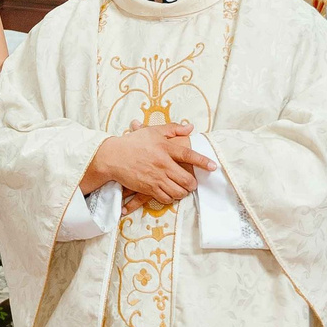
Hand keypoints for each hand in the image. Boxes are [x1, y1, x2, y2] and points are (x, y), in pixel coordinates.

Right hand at [89, 122, 215, 206]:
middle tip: (192, 182)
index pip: (188, 156)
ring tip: (182, 188)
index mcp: (165, 148)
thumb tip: (190, 128)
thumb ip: (173, 129)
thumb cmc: (133, 143)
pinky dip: (171, 198)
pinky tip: (171, 194)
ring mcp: (155, 177)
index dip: (202, 162)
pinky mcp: (148, 188)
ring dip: (183, 192)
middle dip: (193, 184)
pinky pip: (166, 198)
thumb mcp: (153, 131)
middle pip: (186, 180)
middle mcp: (162, 164)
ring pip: (178, 191)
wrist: (113, 157)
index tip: (213, 167)